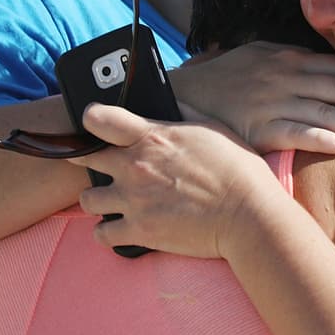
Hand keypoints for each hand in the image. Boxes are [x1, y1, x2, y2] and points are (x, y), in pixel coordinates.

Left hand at [69, 103, 280, 258]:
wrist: (249, 217)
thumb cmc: (238, 170)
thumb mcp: (212, 128)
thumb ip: (182, 113)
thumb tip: (167, 100)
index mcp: (152, 137)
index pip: (98, 119)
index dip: (91, 120)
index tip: (92, 124)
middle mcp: (135, 167)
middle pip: (84, 159)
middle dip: (88, 160)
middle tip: (101, 166)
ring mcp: (134, 201)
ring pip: (88, 200)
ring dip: (98, 200)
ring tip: (113, 201)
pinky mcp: (139, 232)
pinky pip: (102, 234)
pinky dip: (108, 232)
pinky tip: (120, 228)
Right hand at [170, 41, 334, 153]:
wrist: (181, 96)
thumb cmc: (223, 80)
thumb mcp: (259, 57)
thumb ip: (293, 62)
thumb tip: (326, 68)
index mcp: (290, 58)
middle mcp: (286, 76)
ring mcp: (273, 101)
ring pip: (327, 111)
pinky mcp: (259, 127)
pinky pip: (296, 131)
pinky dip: (322, 137)